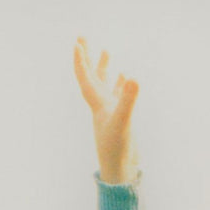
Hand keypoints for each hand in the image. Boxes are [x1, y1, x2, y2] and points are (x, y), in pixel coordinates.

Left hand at [74, 37, 138, 184]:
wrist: (120, 173)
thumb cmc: (117, 150)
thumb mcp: (123, 122)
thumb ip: (127, 100)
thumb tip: (133, 77)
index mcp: (97, 105)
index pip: (86, 79)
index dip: (81, 61)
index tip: (77, 43)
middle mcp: (101, 107)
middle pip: (91, 77)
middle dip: (87, 58)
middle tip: (82, 37)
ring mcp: (110, 113)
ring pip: (104, 85)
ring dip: (103, 68)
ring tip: (106, 51)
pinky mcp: (120, 120)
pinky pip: (117, 97)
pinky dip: (120, 85)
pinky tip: (125, 78)